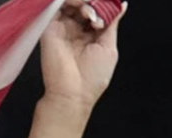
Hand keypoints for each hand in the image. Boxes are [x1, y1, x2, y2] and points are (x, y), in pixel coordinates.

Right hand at [39, 0, 126, 114]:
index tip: (112, 6)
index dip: (104, 6)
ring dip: (85, 3)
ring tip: (92, 14)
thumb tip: (121, 5)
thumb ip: (112, 23)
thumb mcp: (109, 47)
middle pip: (84, 5)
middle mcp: (75, 30)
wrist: (72, 94)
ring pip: (72, 2)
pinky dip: (72, 1)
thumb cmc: (91, 78)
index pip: (97, 10)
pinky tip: (83, 9)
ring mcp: (62, 27)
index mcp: (90, 35)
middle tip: (100, 13)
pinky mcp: (50, 27)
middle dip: (95, 3)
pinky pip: (58, 6)